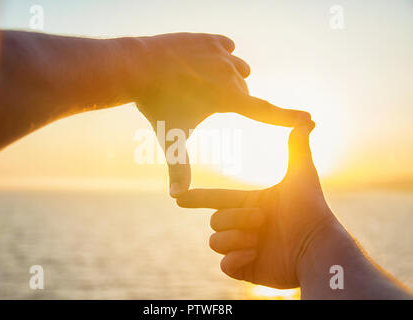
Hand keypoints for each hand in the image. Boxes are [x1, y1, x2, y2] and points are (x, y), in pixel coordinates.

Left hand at [130, 33, 310, 196]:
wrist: (138, 66)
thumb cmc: (157, 105)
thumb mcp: (171, 138)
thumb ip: (178, 167)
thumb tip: (176, 198)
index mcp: (228, 99)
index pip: (266, 112)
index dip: (288, 118)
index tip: (309, 119)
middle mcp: (231, 74)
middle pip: (245, 92)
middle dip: (236, 102)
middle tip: (213, 106)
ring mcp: (222, 54)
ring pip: (237, 69)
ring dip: (230, 79)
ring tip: (208, 85)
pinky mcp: (211, 39)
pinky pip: (227, 49)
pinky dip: (221, 57)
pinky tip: (208, 62)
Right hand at [177, 121, 338, 288]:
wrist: (319, 248)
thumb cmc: (312, 211)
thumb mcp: (302, 176)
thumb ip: (297, 149)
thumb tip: (305, 121)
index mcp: (250, 204)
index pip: (216, 199)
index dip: (198, 198)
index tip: (179, 198)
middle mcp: (244, 226)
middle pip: (215, 221)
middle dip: (237, 219)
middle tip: (262, 220)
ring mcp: (243, 248)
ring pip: (215, 242)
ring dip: (235, 238)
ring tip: (258, 238)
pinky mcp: (246, 270)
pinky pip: (224, 265)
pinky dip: (236, 260)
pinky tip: (254, 254)